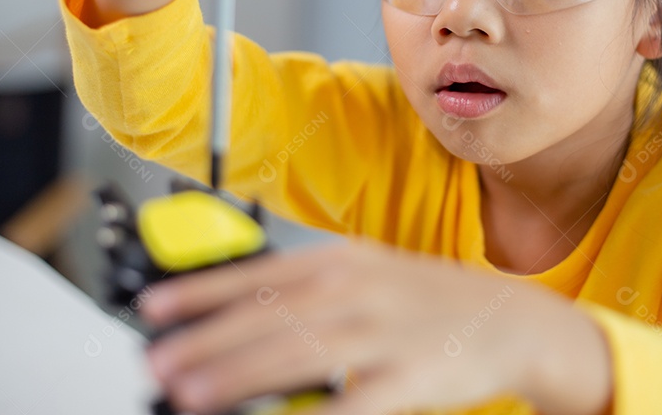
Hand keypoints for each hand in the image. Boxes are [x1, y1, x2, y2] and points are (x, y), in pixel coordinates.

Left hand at [139, 240, 609, 414]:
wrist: (508, 319)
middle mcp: (358, 289)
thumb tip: (240, 312)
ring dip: (238, 373)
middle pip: (269, 313)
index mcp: (343, 260)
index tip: (153, 307)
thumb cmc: (426, 300)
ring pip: (298, 352)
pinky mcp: (411, 374)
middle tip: (157, 360)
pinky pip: (353, 401)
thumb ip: (308, 290)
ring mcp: (384, 331)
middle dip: (206, 338)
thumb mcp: (367, 275)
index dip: (200, 290)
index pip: (258, 273)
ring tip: (190, 391)